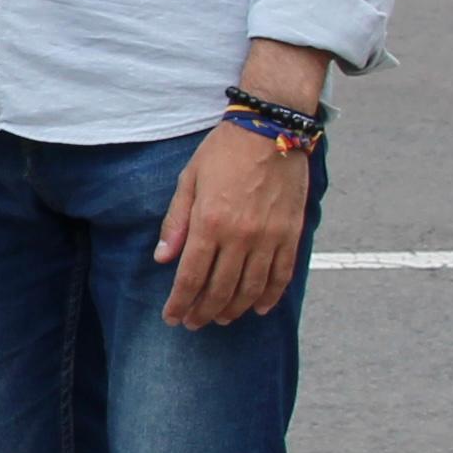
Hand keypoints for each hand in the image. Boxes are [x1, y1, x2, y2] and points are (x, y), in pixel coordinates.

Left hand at [151, 123, 311, 327]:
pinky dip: (270, 296)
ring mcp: (269, 237)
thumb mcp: (188, 180)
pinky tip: (258, 308)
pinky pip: (281, 275)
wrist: (271, 129)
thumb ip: (175, 222)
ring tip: (221, 319)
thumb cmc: (223, 152)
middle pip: (219, 290)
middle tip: (194, 323)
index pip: (191, 278)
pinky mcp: (290, 234)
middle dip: (203, 312)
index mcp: (209, 223)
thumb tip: (162, 258)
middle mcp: (240, 236)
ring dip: (233, 309)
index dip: (179, 303)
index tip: (172, 317)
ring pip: (250, 289)